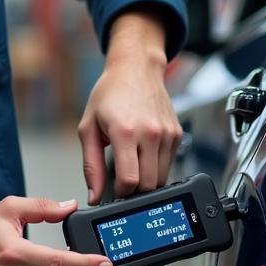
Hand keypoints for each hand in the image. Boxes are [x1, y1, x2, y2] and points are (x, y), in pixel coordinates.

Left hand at [78, 10, 181, 204]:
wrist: (136, 69)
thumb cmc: (109, 94)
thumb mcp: (88, 128)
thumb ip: (91, 166)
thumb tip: (94, 196)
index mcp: (124, 132)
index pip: (129, 181)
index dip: (119, 193)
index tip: (113, 190)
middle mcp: (150, 133)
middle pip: (148, 185)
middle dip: (134, 190)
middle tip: (122, 178)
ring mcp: (166, 134)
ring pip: (162, 179)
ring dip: (147, 179)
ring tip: (132, 162)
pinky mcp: (176, 134)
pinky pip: (169, 165)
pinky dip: (157, 167)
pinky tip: (144, 152)